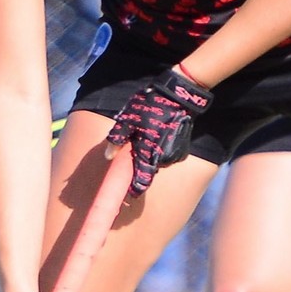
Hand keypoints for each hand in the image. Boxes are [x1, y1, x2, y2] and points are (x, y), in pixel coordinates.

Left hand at [105, 64, 212, 198]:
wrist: (178, 96)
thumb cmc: (149, 107)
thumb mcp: (127, 120)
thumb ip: (117, 139)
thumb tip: (108, 156)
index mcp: (148, 153)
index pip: (142, 181)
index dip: (135, 190)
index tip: (129, 195)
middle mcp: (163, 158)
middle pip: (148, 169)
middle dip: (141, 165)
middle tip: (134, 151)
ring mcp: (174, 154)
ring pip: (157, 161)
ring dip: (151, 155)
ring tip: (147, 138)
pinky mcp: (181, 149)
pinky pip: (167, 155)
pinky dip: (161, 149)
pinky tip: (158, 135)